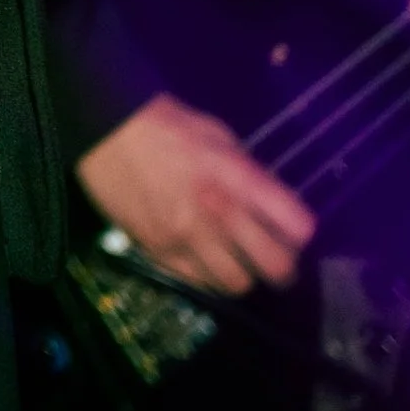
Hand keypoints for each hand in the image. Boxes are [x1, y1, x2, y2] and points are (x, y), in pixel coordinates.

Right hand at [77, 93, 317, 293]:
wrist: (108, 133)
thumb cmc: (169, 125)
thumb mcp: (221, 137)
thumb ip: (250, 175)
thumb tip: (273, 205)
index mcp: (239, 178)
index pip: (297, 227)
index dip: (301, 231)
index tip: (294, 229)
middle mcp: (219, 214)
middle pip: (276, 268)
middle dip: (283, 265)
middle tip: (275, 256)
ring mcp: (188, 239)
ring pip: (239, 285)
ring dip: (244, 274)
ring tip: (238, 259)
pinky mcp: (160, 254)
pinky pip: (200, 285)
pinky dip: (209, 278)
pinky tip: (205, 259)